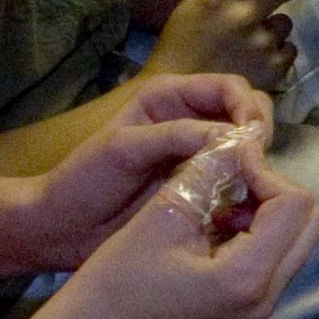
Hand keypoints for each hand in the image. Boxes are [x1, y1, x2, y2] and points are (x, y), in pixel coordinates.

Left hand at [24, 75, 275, 266]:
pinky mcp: (200, 189)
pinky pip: (236, 181)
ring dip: (255, 165)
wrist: (61, 230)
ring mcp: (198, 157)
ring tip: (251, 188)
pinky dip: (245, 190)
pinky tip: (241, 207)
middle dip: (257, 136)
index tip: (254, 139)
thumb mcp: (124, 148)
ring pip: (246, 150)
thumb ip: (176, 135)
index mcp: (171, 98)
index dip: (248, 108)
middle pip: (247, 114)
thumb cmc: (82, 181)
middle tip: (256, 166)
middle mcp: (191, 121)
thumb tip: (235, 136)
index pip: (229, 88)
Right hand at [51, 142, 318, 318]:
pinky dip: (260, 230)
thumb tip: (243, 137)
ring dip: (268, 208)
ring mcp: (261, 306)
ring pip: (297, 238)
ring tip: (223, 196)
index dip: (266, 171)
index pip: (295, 205)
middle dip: (275, 189)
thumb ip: (212, 170)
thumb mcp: (167, 211)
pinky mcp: (250, 306)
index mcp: (246, 277)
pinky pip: (277, 255)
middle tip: (233, 175)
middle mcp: (265, 297)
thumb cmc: (119, 275)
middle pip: (309, 222)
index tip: (233, 157)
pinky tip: (219, 220)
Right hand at [146, 0, 306, 88]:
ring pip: (286, 21)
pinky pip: (289, 49)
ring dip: (273, 28)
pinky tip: (256, 60)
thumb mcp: (191, 5)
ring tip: (250, 42)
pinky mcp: (274, 68)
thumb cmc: (182, 45)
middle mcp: (241, 18)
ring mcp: (261, 45)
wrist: (182, 96)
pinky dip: (277, 53)